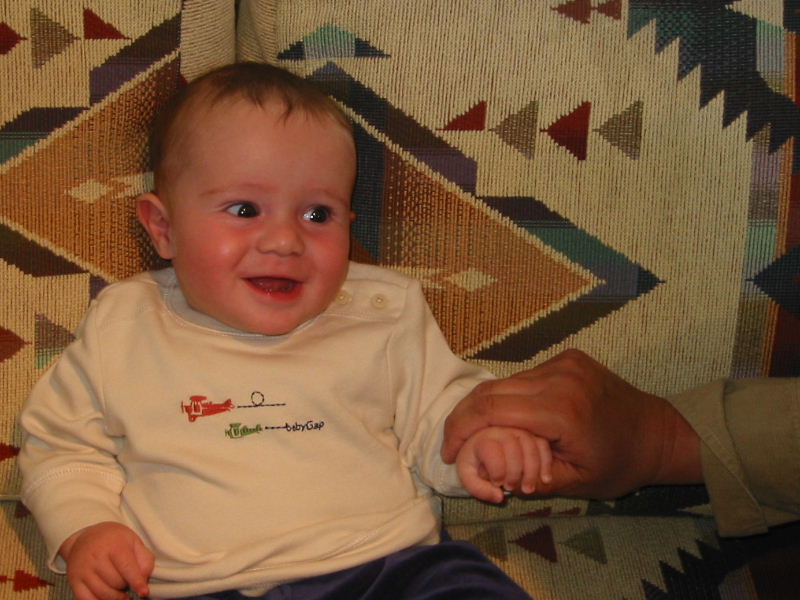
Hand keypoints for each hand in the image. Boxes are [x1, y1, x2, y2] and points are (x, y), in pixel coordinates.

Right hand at [60, 522, 153, 599]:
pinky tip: (107, 597)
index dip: (136, 582)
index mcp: (114, 545)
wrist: (85, 537)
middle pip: (116, 582)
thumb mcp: (134, 541)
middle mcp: (96, 557)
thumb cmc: (113, 540)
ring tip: (120, 588)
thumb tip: (144, 579)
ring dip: (116, 596)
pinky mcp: (74, 581)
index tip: (143, 592)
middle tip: (126, 578)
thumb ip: (144, 559)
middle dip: (126, 585)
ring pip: (103, 593)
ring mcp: (83, 570)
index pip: (127, 567)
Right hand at [442, 349, 701, 498]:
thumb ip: (528, 476)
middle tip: (451, 444)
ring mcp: (563, 362)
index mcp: (561, 410)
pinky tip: (503, 417)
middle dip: (463, 417)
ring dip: (485, 406)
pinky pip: (524, 376)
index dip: (460, 429)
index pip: (491, 409)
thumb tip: (489, 472)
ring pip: (506, 381)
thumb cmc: (619, 463)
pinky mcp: (567, 358)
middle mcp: (558, 377)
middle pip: (490, 390)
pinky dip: (508, 396)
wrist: (657, 432)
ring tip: (473, 433)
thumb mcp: (575, 483)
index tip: (448, 453)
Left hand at [457, 427, 551, 502]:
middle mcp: (499, 430)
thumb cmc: (476, 467)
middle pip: (512, 446)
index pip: (490, 449)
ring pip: (530, 444)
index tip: (497, 484)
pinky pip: (542, 444)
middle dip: (514, 471)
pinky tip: (545, 480)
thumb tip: (499, 497)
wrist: (484, 456)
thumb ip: (480, 490)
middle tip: (511, 488)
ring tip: (529, 490)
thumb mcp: (471, 480)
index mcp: (481, 439)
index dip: (496, 469)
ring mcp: (517, 431)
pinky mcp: (531, 435)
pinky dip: (546, 462)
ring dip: (532, 470)